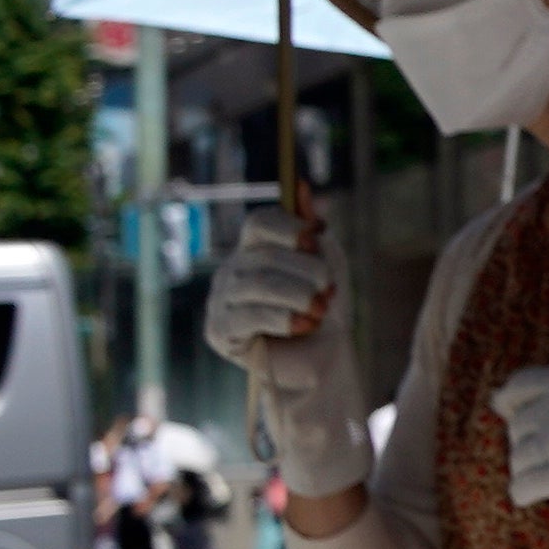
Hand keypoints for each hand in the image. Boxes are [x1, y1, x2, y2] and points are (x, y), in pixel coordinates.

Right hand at [203, 207, 370, 497]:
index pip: (260, 223)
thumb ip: (314, 228)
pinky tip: (301, 326)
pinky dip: (280, 319)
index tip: (318, 238)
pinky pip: (245, 317)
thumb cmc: (325, 306)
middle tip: (327, 288)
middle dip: (303, 270)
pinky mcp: (220, 333)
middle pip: (261, 255)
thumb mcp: (328, 261)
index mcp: (255, 248)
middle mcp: (233, 270)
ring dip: (296, 295)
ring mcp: (222, 302)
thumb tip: (307, 189)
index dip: (289, 227)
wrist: (324, 358)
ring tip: (319, 309)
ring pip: (254, 284)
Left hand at [492, 366, 548, 520]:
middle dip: (529, 446)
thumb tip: (542, 409)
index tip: (518, 420)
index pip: (514, 388)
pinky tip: (544, 495)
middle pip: (515, 431)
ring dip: (532, 471)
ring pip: (516, 461)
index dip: (512, 407)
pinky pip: (521, 488)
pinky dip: (528, 494)